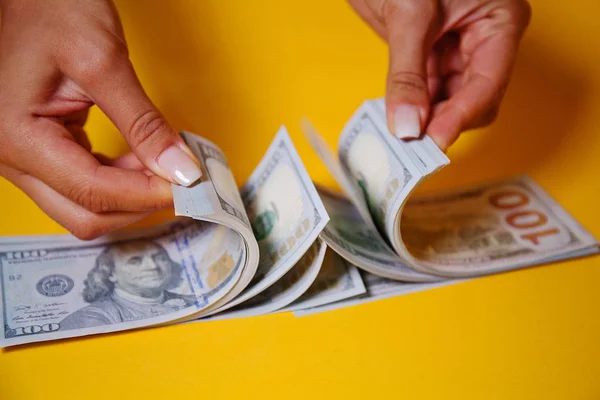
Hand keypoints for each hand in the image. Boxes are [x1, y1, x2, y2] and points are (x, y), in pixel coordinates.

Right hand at [0, 0, 201, 239]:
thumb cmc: (50, 9)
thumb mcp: (103, 62)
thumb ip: (143, 123)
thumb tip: (180, 169)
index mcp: (18, 137)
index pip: (93, 192)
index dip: (148, 194)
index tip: (190, 185)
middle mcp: (12, 158)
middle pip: (85, 215)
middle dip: (139, 203)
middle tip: (181, 180)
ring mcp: (23, 158)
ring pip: (84, 206)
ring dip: (130, 194)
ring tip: (164, 164)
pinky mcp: (39, 151)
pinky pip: (81, 185)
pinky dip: (117, 180)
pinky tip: (141, 160)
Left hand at [349, 0, 530, 149]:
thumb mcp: (410, 14)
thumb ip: (408, 73)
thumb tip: (407, 125)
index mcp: (497, 23)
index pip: (488, 85)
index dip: (460, 117)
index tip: (433, 141)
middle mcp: (482, 40)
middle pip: (472, 99)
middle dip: (444, 121)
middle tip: (413, 144)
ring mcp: (455, 48)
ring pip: (447, 100)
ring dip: (424, 119)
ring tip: (399, 135)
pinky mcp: (430, 53)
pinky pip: (426, 90)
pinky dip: (411, 106)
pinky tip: (396, 118)